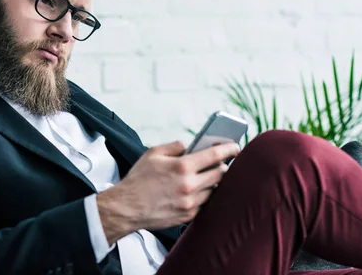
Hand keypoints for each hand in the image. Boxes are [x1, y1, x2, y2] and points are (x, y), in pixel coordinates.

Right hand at [96, 139, 239, 244]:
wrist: (126, 208)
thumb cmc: (138, 179)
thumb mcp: (153, 153)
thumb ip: (175, 146)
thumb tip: (191, 146)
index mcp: (182, 166)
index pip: (215, 155)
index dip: (229, 149)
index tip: (235, 146)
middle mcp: (189, 185)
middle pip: (221, 173)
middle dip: (224, 165)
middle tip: (221, 162)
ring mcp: (190, 203)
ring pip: (215, 189)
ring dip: (214, 181)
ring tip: (208, 176)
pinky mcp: (188, 216)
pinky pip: (205, 203)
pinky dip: (204, 195)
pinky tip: (198, 190)